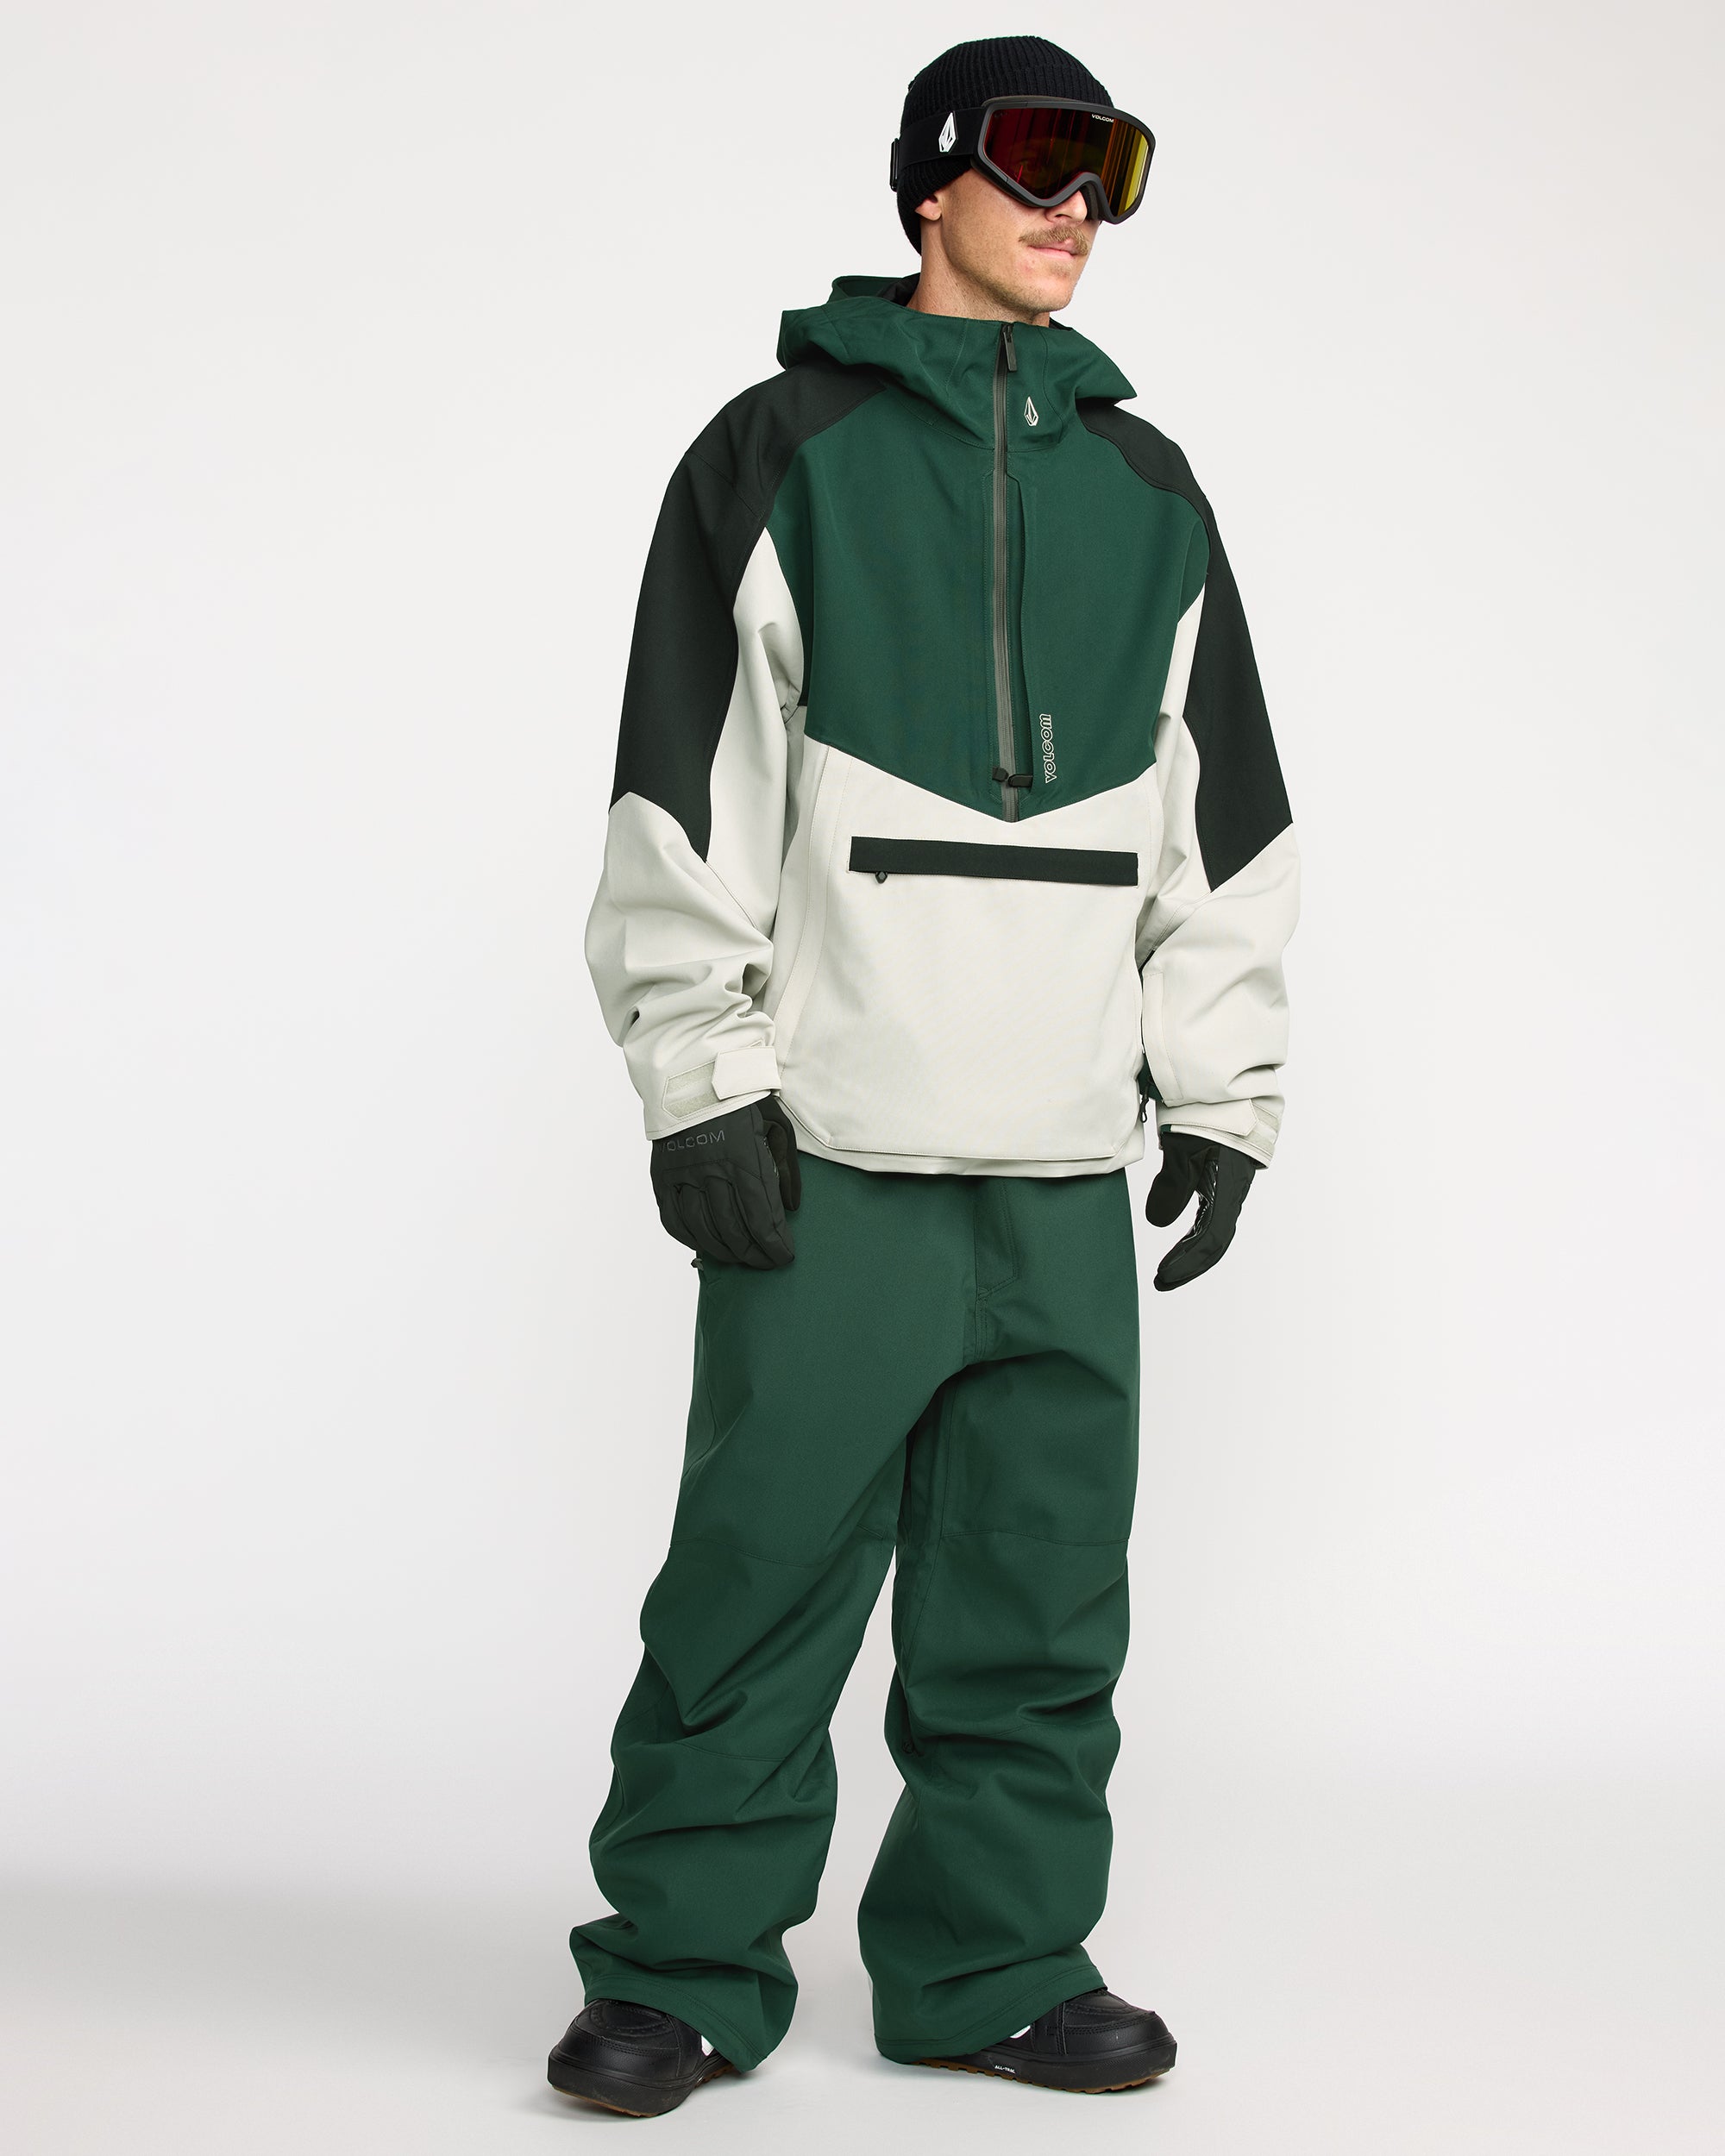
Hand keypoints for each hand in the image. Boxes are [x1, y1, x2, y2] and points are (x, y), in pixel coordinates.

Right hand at [650, 1097, 800, 1269]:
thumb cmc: (741, 1099)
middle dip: (754, 1253)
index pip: (762, 1216)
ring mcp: (683, 1174)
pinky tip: (704, 1245)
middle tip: (765, 1262)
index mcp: (744, 1156)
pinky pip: (673, 1219)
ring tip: (739, 1258)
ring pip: (703, 1229)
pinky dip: (689, 1238)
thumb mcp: (776, 1125)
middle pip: (734, 1229)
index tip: (784, 1256)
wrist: (693, 1074)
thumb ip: (786, 1168)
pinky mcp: (662, 1175)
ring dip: (724, 1251)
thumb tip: (791, 1207)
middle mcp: (712, 1169)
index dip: (774, 1244)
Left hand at [1144, 1130, 1256, 1291]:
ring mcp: (1229, 1188)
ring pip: (1213, 1231)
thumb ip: (1172, 1185)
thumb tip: (1157, 1223)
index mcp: (1228, 1189)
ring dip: (1191, 1252)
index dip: (1187, 1262)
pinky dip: (1195, 1234)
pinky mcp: (1222, 1180)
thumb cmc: (1207, 1115)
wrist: (1227, 1090)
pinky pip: (1211, 1216)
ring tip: (1167, 1268)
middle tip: (1161, 1282)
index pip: (1210, 1239)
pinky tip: (1183, 1241)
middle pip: (1214, 1243)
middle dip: (1188, 1265)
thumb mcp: (1184, 1148)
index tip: (1162, 1276)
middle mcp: (1232, 1193)